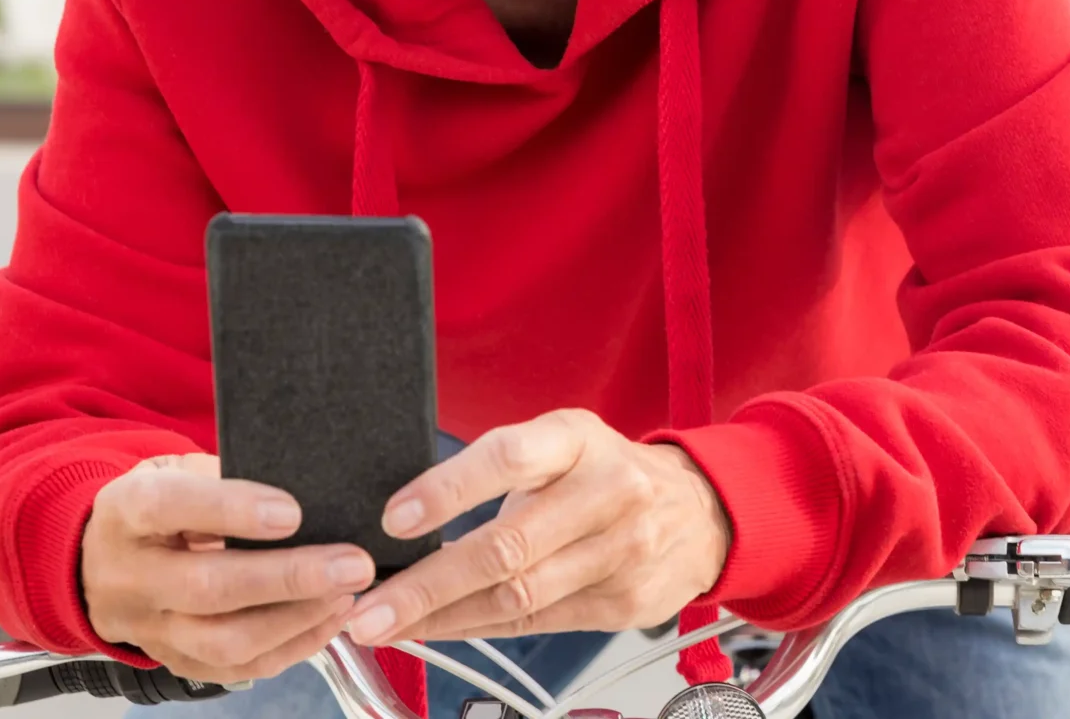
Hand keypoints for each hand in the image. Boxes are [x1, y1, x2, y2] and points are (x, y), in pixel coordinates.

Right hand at [80, 453, 375, 683]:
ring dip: (296, 619)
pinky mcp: (175, 662)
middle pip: (207, 588)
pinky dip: (292, 647)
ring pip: (224, 641)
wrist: (98, 563)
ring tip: (347, 592)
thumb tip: (301, 483)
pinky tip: (329, 619)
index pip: (170, 508)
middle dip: (288, 578)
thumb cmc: (157, 506)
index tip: (292, 512)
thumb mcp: (174, 469)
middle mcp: (130, 577)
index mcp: (125, 513)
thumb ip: (221, 474)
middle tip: (352, 563)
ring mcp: (150, 629)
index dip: (231, 510)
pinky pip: (237, 669)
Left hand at [345, 408, 732, 645]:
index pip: (507, 459)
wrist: (702, 512)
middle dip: (426, 584)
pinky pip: (535, 623)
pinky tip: (439, 630)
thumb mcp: (562, 442)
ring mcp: (619, 553)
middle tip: (368, 608)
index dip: (446, 491)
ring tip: (386, 627)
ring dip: (441, 617)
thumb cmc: (607, 472)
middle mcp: (604, 494)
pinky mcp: (623, 604)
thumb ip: (500, 468)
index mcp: (577, 440)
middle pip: (505, 547)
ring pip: (516, 596)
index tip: (394, 520)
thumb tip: (408, 516)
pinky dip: (478, 629)